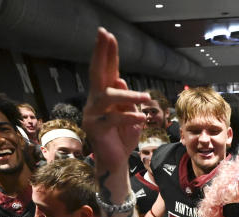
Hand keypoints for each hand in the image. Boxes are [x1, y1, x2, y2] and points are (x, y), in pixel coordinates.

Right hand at [83, 28, 150, 169]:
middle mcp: (96, 100)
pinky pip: (113, 119)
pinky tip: (141, 118)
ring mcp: (93, 113)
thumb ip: (127, 99)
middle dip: (102, 53)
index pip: (107, 70)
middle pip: (97, 73)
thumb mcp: (130, 114)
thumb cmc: (123, 135)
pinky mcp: (95, 128)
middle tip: (104, 34)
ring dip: (128, 95)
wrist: (116, 160)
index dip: (108, 53)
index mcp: (106, 95)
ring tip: (146, 97)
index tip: (108, 34)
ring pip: (108, 96)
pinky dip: (129, 117)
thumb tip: (120, 79)